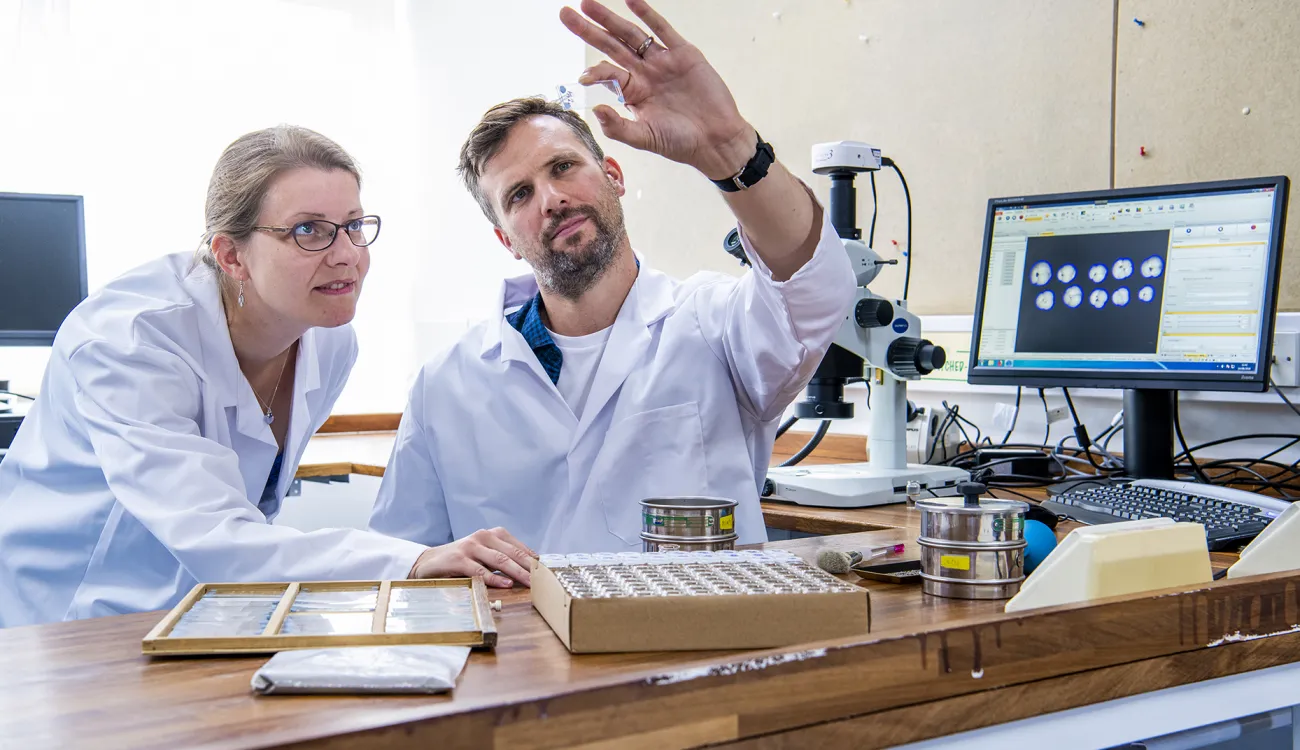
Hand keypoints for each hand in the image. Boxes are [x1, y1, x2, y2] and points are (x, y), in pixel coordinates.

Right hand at [408, 527, 536, 587]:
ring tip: (530, 583)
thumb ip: (503, 558)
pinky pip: (480, 571)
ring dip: (517, 573)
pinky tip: (505, 584)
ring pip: (499, 560)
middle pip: (512, 553)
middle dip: (529, 568)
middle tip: (543, 579)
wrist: (429, 561)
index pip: (518, 548)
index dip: (533, 560)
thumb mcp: (484, 554)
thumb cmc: (462, 560)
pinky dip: (494, 579)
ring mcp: (470, 547)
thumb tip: (530, 570)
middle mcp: (483, 536)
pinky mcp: (459, 559)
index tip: (546, 572)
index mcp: (493, 534)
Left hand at [560, 0, 756, 180]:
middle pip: (611, 46)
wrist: (717, 139)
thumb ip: (619, 128)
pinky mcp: (683, 54)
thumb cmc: (681, 142)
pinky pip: (662, 30)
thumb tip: (595, 110)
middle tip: (565, 15)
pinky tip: (631, 0)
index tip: (583, 77)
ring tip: (588, 3)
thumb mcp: (645, 138)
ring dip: (610, 19)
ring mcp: (663, 62)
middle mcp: (645, 74)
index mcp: (634, 93)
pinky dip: (647, 14)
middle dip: (589, 30)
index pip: (609, 74)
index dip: (595, 73)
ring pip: (632, 34)